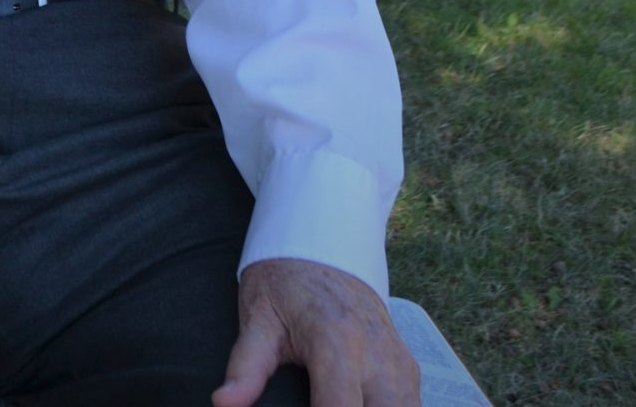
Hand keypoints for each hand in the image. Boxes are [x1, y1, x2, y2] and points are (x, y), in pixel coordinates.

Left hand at [213, 257, 417, 406]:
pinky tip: (361, 406)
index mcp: (336, 340)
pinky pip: (410, 403)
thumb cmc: (285, 282)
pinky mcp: (407, 365)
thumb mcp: (257, 317)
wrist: (323, 245)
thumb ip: (245, 366)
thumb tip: (224, 404)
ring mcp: (397, 359)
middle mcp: (376, 352)